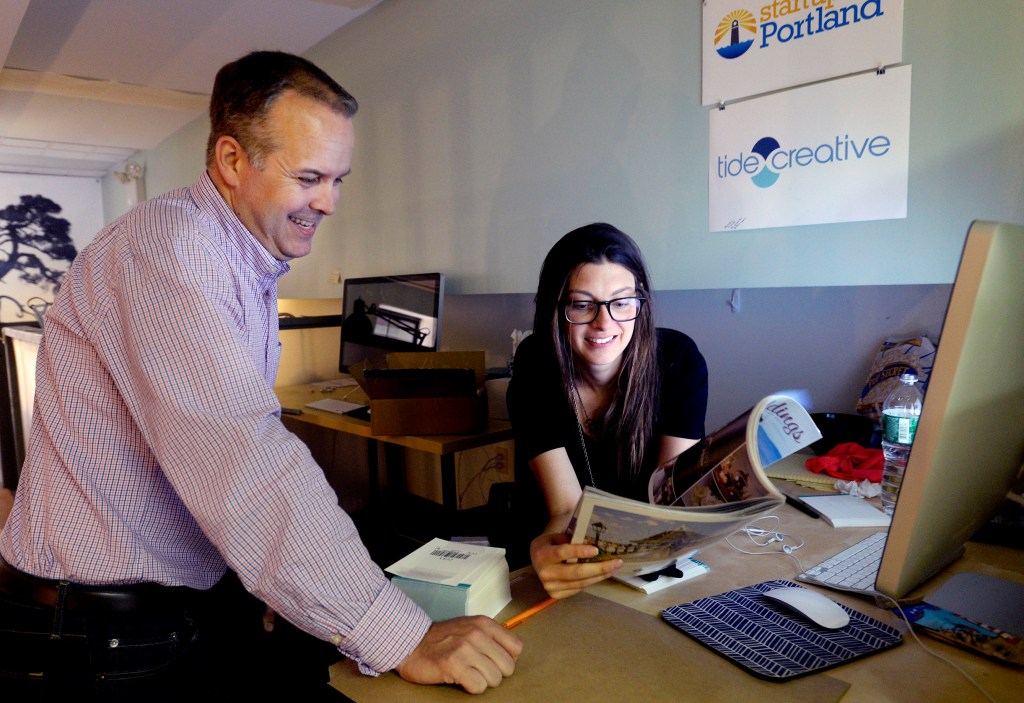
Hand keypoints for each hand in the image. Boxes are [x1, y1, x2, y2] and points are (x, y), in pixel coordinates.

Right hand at [396, 616, 521, 693]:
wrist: (412, 644)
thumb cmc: (442, 639)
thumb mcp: (470, 627)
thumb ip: (491, 637)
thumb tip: (512, 655)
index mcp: (484, 624)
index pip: (516, 648)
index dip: (507, 659)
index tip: (493, 661)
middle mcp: (477, 634)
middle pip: (508, 667)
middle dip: (495, 673)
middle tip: (478, 669)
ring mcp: (465, 649)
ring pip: (495, 679)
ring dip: (482, 681)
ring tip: (468, 673)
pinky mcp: (454, 665)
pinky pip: (478, 686)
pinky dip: (471, 687)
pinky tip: (461, 679)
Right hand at [530, 532, 621, 598]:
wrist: (536, 559)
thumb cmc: (551, 544)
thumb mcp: (557, 537)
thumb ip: (571, 540)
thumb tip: (595, 543)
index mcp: (543, 554)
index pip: (562, 553)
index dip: (579, 551)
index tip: (596, 550)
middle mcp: (545, 573)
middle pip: (576, 572)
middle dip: (599, 568)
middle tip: (616, 562)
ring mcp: (550, 586)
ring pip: (580, 583)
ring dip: (600, 576)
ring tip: (614, 568)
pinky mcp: (555, 595)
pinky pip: (578, 588)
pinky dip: (592, 581)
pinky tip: (602, 575)